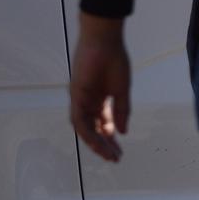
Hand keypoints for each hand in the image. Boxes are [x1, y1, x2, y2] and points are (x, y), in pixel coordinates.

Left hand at [69, 13, 131, 162]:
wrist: (104, 41)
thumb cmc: (114, 60)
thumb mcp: (121, 90)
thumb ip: (121, 112)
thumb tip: (123, 132)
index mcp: (99, 100)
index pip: (103, 125)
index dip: (110, 140)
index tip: (119, 153)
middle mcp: (88, 102)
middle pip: (93, 129)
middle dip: (103, 145)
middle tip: (114, 159)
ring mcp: (80, 99)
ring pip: (84, 128)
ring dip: (95, 142)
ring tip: (108, 155)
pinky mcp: (75, 94)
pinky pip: (78, 118)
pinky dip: (88, 131)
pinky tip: (101, 140)